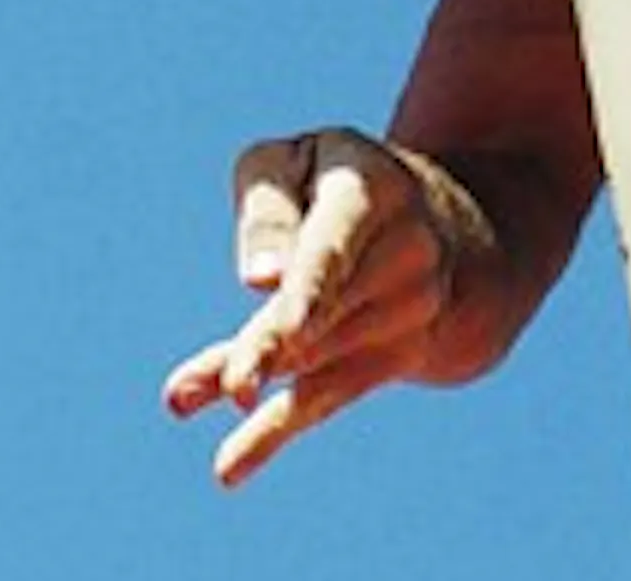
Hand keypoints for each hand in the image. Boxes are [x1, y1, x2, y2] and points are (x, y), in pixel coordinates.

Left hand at [164, 128, 501, 486]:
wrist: (451, 224)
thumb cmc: (335, 179)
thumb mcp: (294, 162)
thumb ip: (268, 207)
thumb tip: (260, 279)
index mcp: (374, 189)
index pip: (336, 242)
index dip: (310, 281)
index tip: (273, 305)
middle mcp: (406, 251)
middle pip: (322, 308)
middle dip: (268, 342)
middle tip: (229, 386)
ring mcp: (410, 308)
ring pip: (313, 355)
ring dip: (246, 375)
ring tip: (179, 395)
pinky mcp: (396, 354)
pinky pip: (329, 398)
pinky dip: (274, 432)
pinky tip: (228, 468)